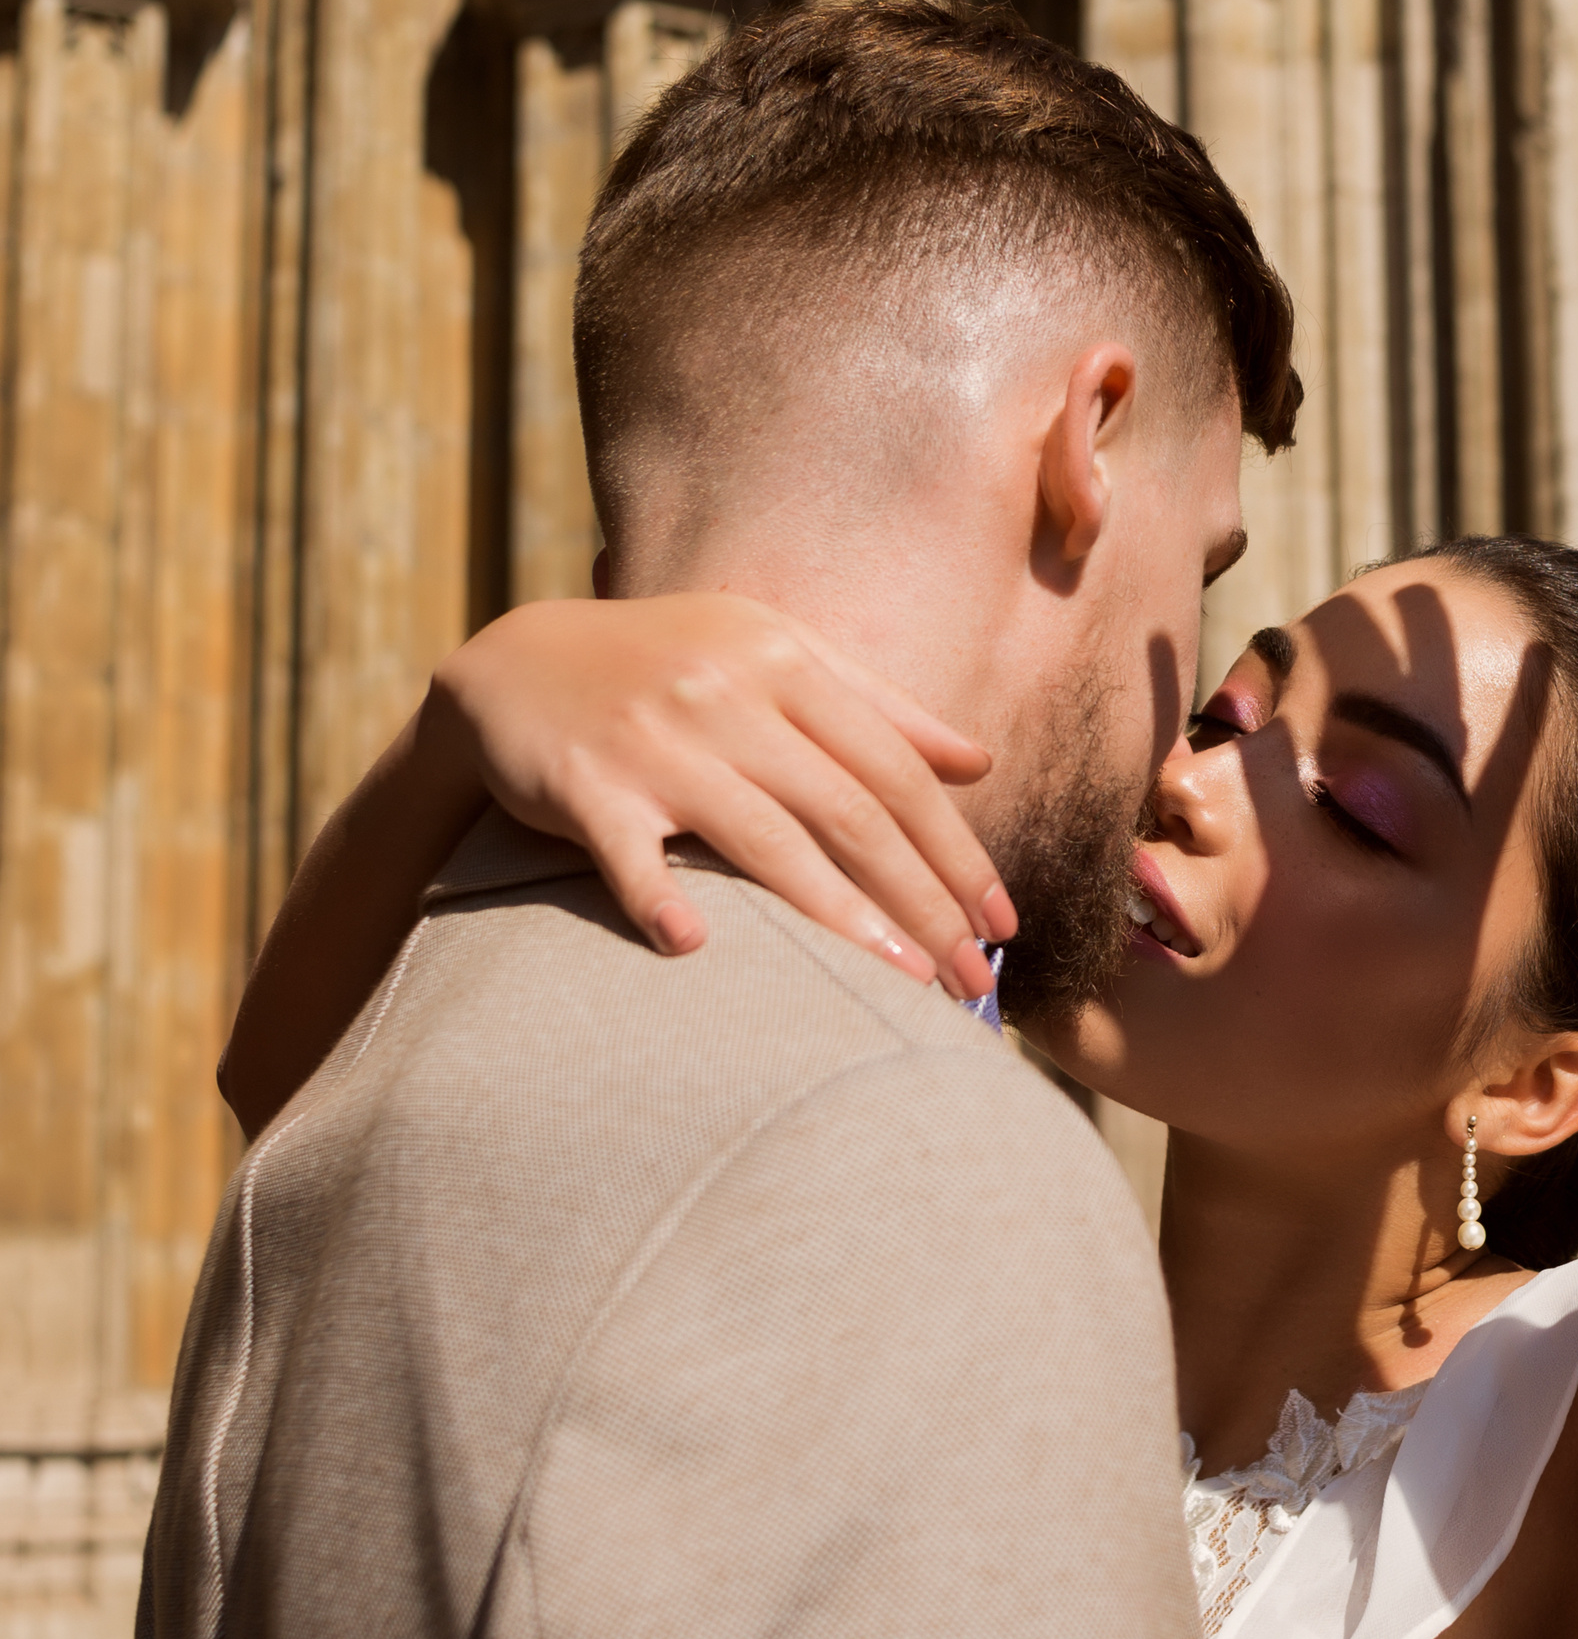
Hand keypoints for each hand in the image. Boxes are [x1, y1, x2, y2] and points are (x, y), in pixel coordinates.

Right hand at [425, 595, 1012, 999]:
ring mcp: (654, 741)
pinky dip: (657, 898)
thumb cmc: (668, 667)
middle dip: (923, 901)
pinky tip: (694, 946)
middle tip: (973, 980)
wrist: (514, 665)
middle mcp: (727, 695)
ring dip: (841, 916)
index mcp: (785, 663)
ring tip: (903, 982)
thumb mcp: (772, 656)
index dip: (956, 849)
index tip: (1002, 922)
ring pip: (763, 838)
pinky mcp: (584, 786)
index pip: (894, 768)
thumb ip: (878, 706)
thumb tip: (979, 763)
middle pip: (848, 811)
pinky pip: (628, 852)